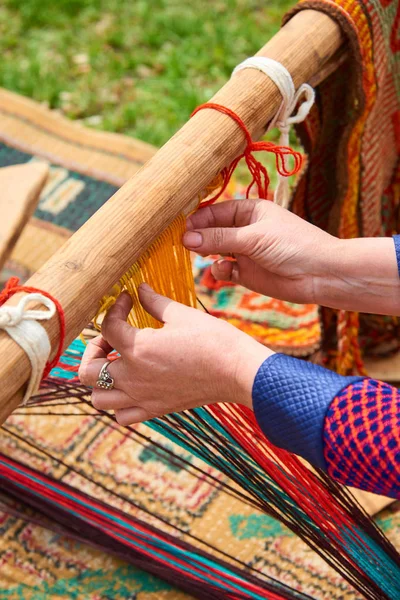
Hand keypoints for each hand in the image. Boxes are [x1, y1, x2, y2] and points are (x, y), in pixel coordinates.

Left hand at [79, 285, 272, 425]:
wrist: (237, 371)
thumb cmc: (213, 340)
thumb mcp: (181, 314)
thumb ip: (154, 301)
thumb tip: (140, 288)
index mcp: (137, 348)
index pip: (107, 326)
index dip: (115, 308)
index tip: (129, 300)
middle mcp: (133, 377)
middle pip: (87, 370)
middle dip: (93, 350)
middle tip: (110, 338)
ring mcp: (142, 397)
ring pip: (99, 398)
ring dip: (100, 380)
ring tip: (116, 364)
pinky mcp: (155, 409)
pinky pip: (122, 415)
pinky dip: (119, 403)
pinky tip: (131, 386)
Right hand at [184, 199, 336, 304]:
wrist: (321, 274)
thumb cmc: (293, 245)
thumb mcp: (254, 237)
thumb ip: (219, 238)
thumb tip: (186, 237)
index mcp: (250, 210)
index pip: (215, 210)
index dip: (198, 218)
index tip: (180, 226)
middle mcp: (245, 230)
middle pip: (212, 231)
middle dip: (198, 237)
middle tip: (183, 243)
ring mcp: (245, 252)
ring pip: (215, 251)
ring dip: (207, 253)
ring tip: (201, 255)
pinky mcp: (247, 274)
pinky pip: (225, 270)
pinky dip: (220, 270)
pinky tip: (224, 270)